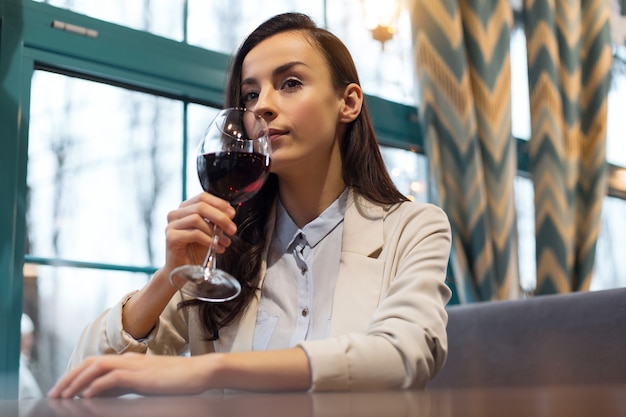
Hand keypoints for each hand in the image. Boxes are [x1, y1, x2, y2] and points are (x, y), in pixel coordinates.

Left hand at [47, 353, 215, 397]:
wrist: (202, 372)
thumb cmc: (180, 380)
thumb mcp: (149, 384)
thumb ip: (128, 386)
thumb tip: (105, 394)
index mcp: (131, 360)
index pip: (96, 363)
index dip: (76, 374)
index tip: (63, 389)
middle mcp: (130, 359)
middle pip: (91, 362)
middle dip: (70, 377)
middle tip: (55, 393)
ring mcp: (136, 365)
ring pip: (98, 367)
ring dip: (78, 381)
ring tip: (64, 395)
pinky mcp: (143, 375)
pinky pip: (114, 378)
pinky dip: (98, 386)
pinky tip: (88, 396)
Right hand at [164, 193, 236, 272]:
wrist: (183, 272)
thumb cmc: (196, 252)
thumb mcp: (211, 232)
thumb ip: (217, 221)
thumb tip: (229, 213)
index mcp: (185, 209)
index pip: (202, 197)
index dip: (219, 203)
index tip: (232, 214)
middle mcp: (176, 214)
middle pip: (201, 206)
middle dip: (220, 217)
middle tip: (232, 229)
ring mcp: (171, 226)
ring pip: (196, 219)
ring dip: (215, 231)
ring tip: (224, 242)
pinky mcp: (171, 238)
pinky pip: (194, 233)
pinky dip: (208, 240)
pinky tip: (216, 248)